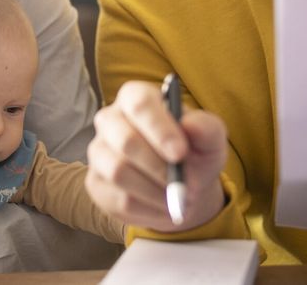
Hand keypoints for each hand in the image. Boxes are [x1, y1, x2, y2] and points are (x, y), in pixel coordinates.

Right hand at [85, 80, 227, 232]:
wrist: (182, 186)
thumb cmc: (194, 152)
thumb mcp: (210, 139)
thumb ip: (206, 128)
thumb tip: (191, 124)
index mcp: (135, 97)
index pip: (139, 104)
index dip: (159, 129)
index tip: (180, 153)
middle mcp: (110, 119)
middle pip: (125, 141)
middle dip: (158, 167)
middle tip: (184, 184)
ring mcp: (99, 152)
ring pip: (119, 173)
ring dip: (156, 191)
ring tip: (179, 197)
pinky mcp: (96, 183)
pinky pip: (119, 200)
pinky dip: (149, 209)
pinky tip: (164, 206)